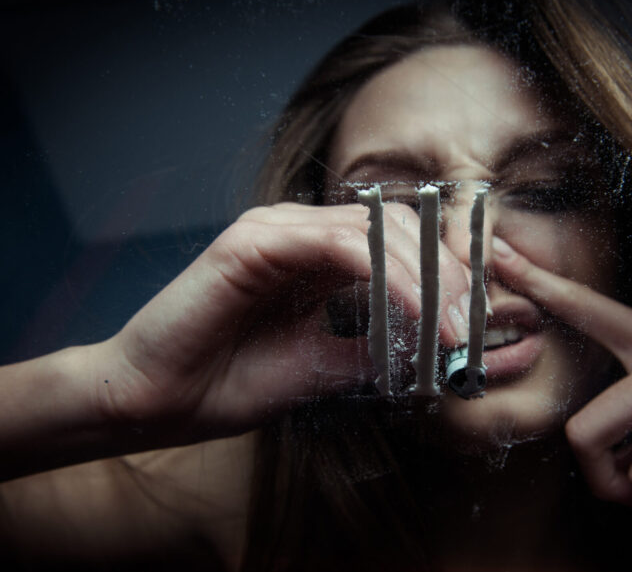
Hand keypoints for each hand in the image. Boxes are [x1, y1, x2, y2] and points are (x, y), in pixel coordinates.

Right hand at [95, 202, 471, 439]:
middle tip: (473, 329)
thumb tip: (436, 351)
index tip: (477, 322)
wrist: (154, 403)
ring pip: (378, 229)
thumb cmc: (227, 384)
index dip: (445, 276)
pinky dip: (386, 276)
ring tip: (455, 328)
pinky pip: (339, 242)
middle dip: (447, 277)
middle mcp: (300, 232)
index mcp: (316, 256)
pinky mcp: (254, 240)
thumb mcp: (323, 366)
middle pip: (400, 228)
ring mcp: (277, 229)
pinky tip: (413, 312)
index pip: (400, 244)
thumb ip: (375, 348)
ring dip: (426, 278)